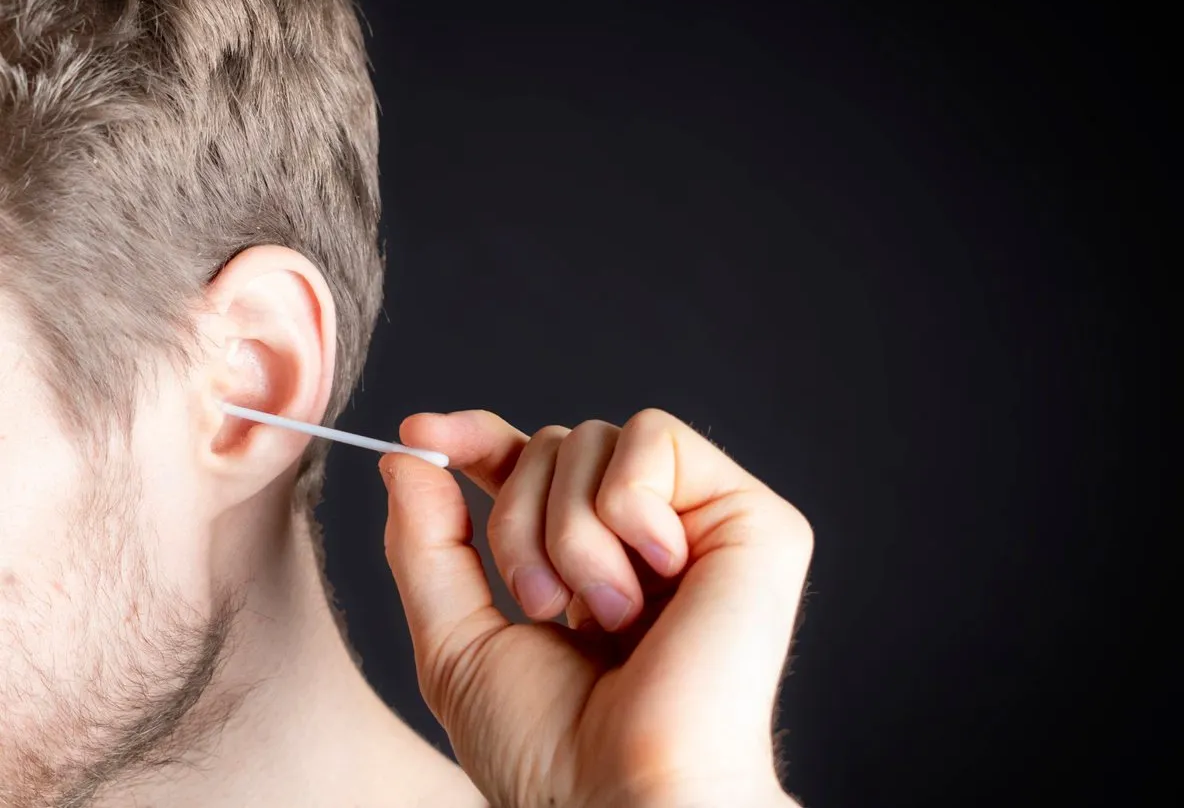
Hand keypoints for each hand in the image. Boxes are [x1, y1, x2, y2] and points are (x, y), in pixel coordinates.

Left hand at [379, 409, 811, 807]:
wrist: (624, 793)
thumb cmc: (549, 750)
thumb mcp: (458, 642)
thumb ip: (428, 544)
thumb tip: (406, 457)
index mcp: (588, 566)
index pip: (531, 467)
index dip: (476, 440)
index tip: (420, 435)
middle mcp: (647, 540)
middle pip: (557, 444)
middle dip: (519, 519)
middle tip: (544, 606)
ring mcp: (702, 527)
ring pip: (597, 438)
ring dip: (571, 530)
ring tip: (607, 613)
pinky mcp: (754, 520)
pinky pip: (655, 438)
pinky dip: (628, 503)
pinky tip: (658, 573)